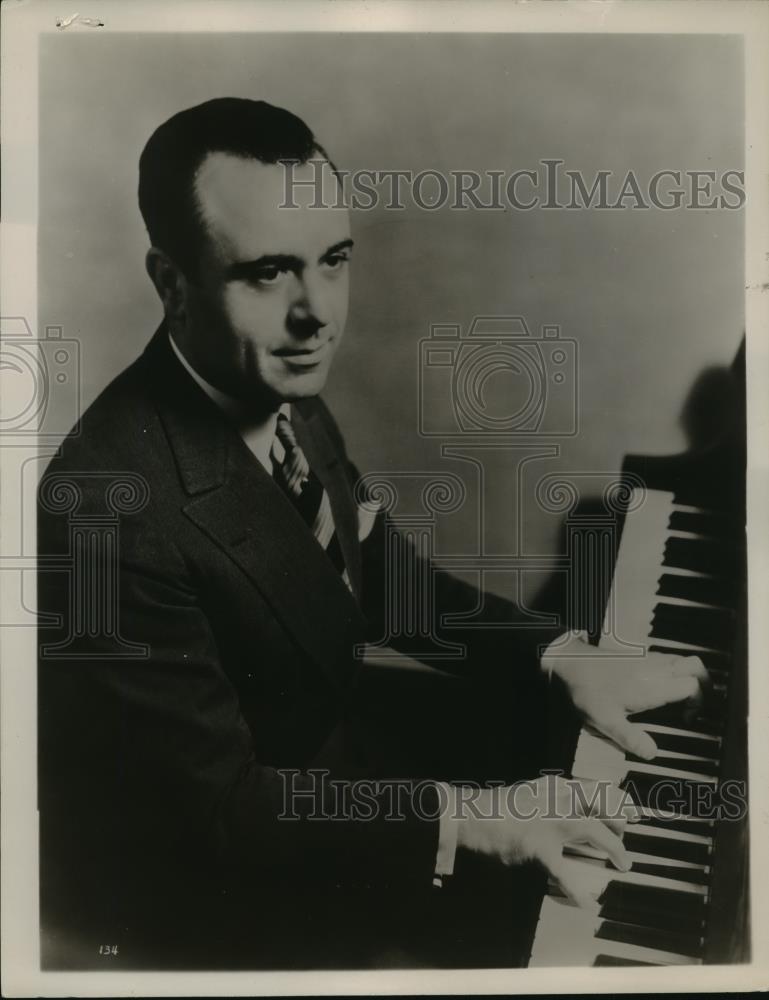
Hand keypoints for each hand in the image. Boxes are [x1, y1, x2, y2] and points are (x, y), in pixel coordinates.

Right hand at [455, 776, 634, 909]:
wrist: (472, 816)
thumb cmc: (499, 808)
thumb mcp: (530, 793)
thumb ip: (554, 798)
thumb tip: (576, 807)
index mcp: (554, 787)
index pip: (595, 788)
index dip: (617, 800)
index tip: (630, 810)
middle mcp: (556, 798)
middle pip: (599, 803)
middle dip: (619, 818)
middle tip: (628, 832)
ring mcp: (549, 822)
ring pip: (591, 829)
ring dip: (612, 846)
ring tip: (624, 861)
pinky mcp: (538, 847)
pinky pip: (563, 871)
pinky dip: (576, 889)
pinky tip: (587, 903)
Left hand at [543, 630, 708, 758]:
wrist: (569, 662)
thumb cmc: (587, 689)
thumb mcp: (605, 721)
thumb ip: (630, 738)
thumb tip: (653, 754)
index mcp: (652, 685)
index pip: (693, 687)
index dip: (698, 703)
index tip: (686, 719)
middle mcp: (654, 669)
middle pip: (696, 666)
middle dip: (704, 684)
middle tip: (697, 704)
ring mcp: (647, 659)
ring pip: (682, 659)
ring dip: (690, 675)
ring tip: (682, 696)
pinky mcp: (638, 655)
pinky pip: (667, 657)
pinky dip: (675, 669)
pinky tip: (661, 685)